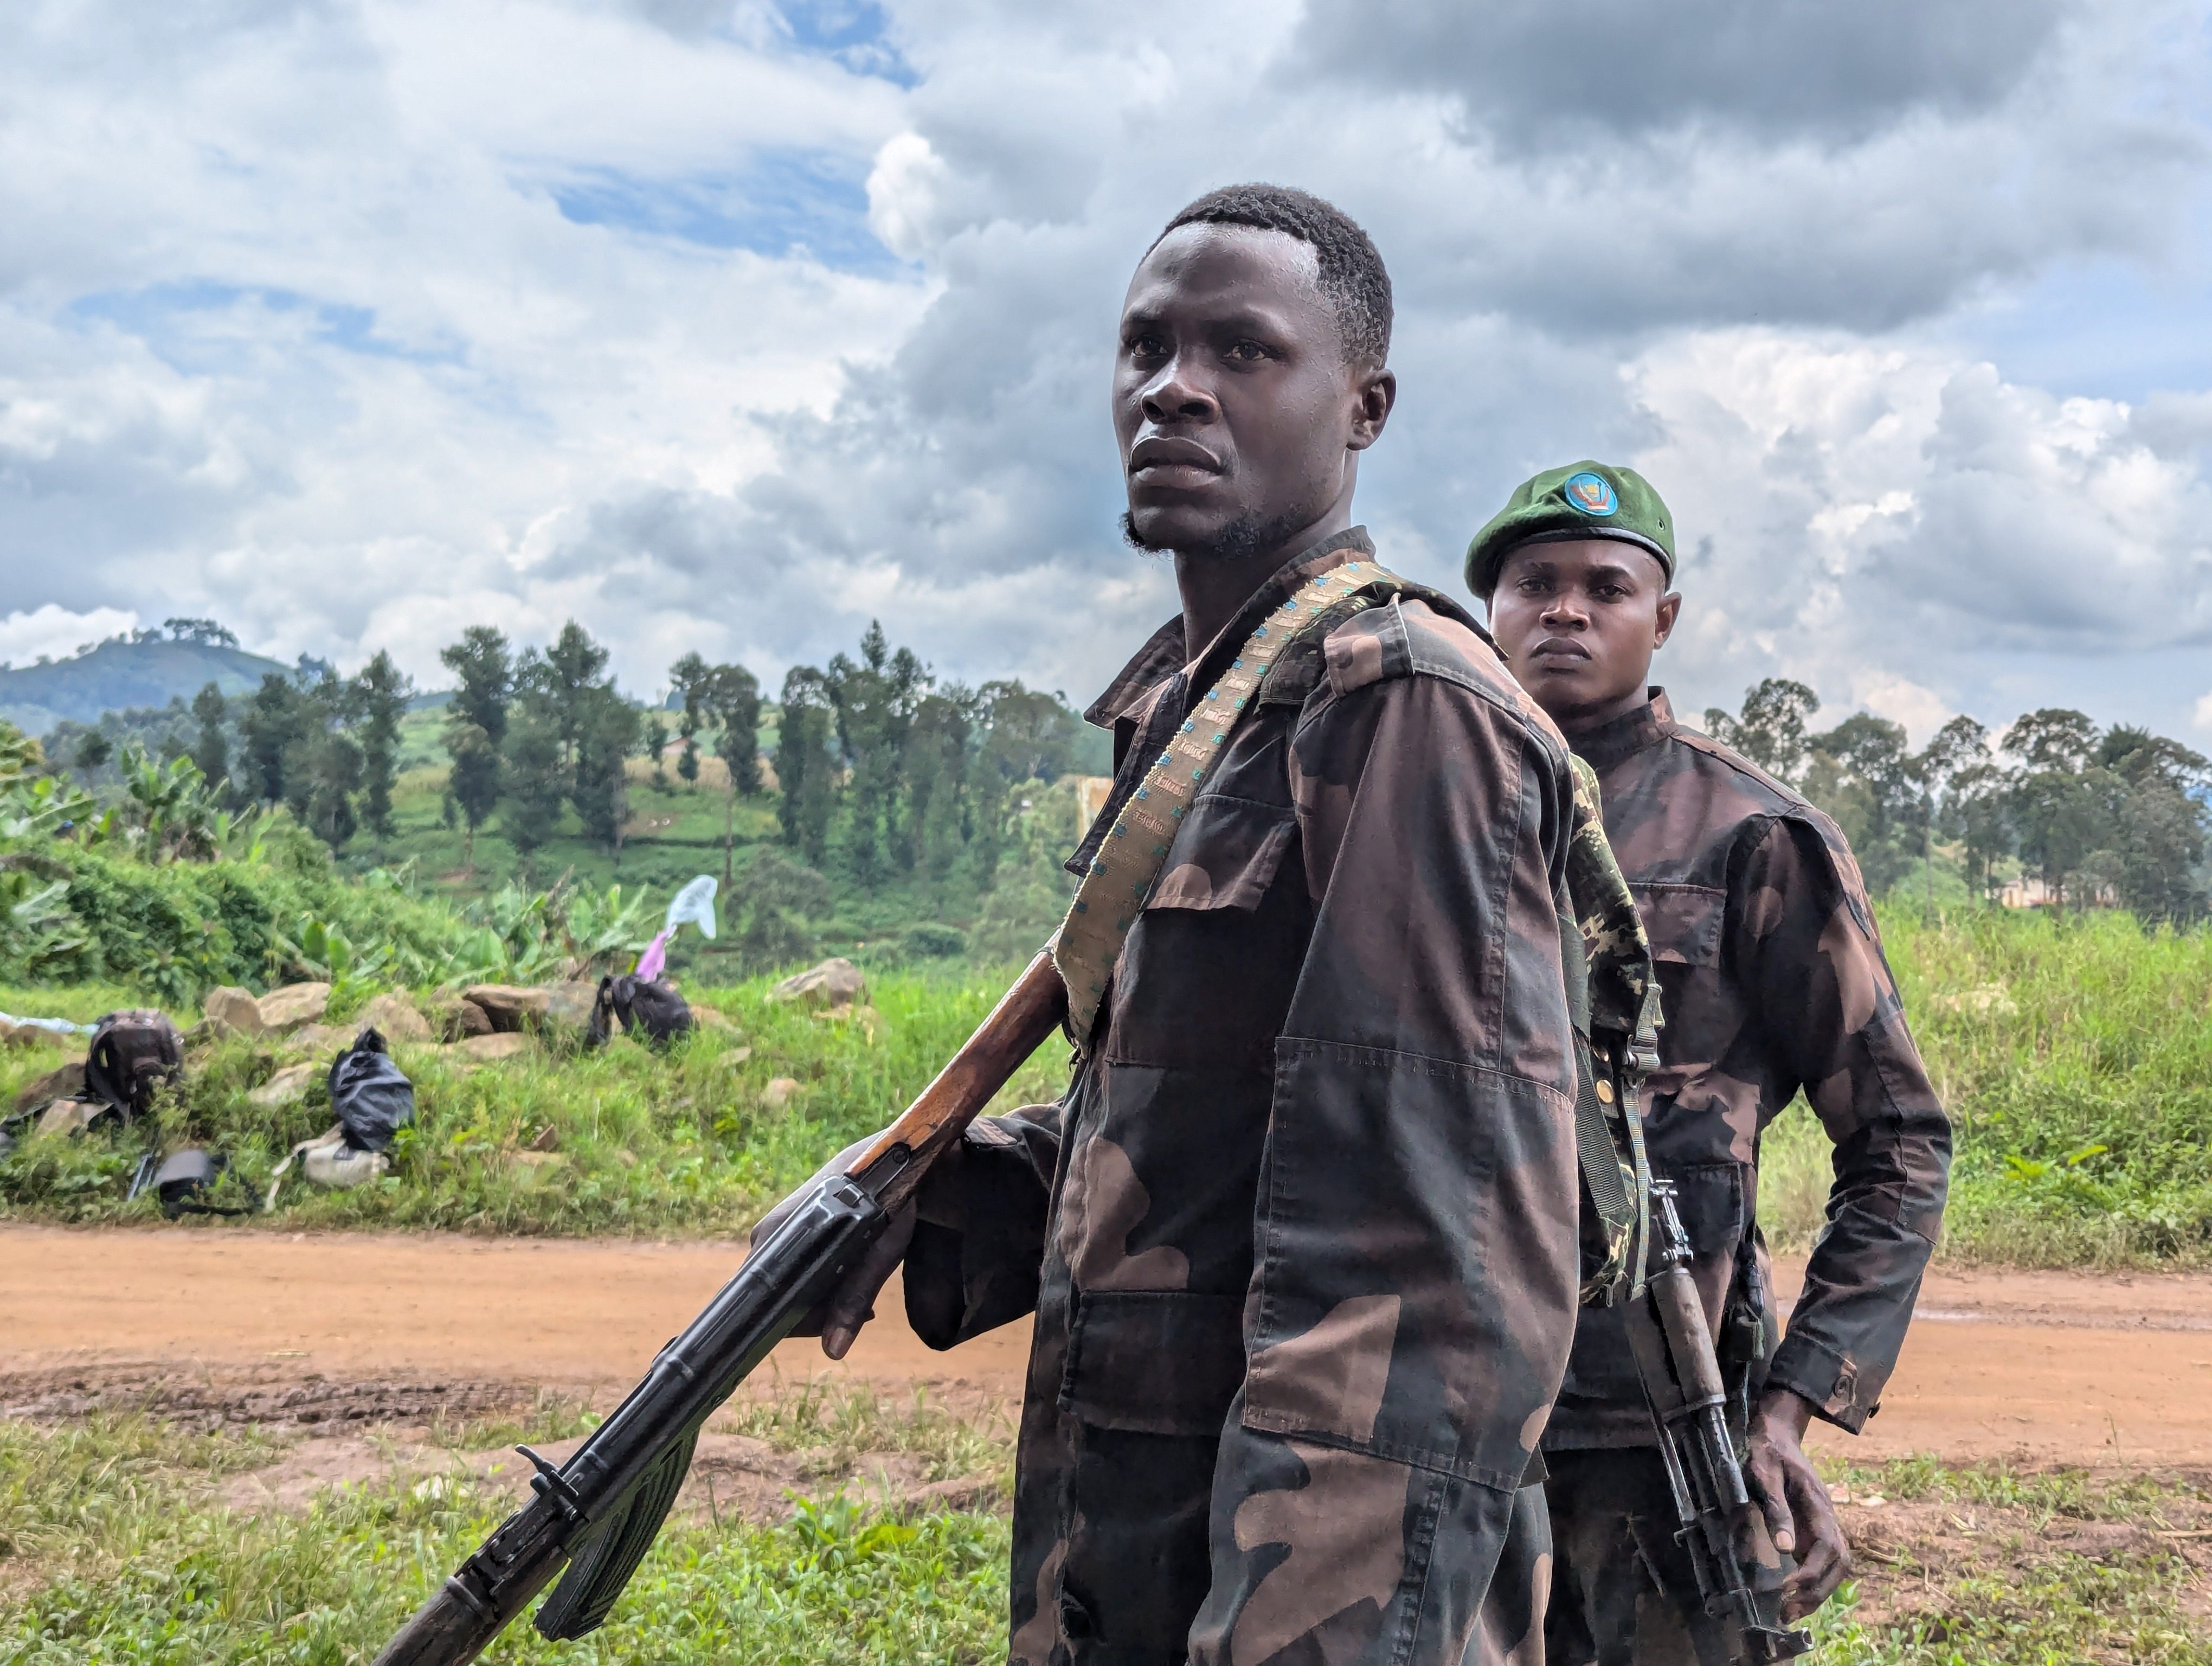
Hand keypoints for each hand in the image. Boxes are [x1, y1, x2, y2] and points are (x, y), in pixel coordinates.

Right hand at [746, 1133, 967, 1360]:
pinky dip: (821, 1287)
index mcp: (777, 1235)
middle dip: (819, 1315)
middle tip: (865, 1312)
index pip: (765, 1302)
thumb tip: (833, 1351)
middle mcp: (766, 1235)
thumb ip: (854, 1298)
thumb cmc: (887, 1199)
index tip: (835, 1328)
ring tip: (865, 1300)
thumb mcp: (878, 1252)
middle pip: (777, 1299)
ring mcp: (774, 1233)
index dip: (798, 1325)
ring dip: (823, 1302)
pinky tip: (852, 1283)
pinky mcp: (788, 1232)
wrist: (891, 1156)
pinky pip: (794, 1274)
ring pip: (788, 1289)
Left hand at [1745, 1387, 1850, 1621]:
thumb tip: (1784, 1548)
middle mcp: (1827, 1516)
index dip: (1810, 1572)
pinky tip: (1793, 1596)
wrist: (1776, 1433)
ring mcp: (1824, 1522)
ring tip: (1790, 1612)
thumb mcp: (1763, 1473)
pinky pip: (1823, 1561)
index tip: (1786, 1590)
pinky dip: (1813, 1582)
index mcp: (1817, 1502)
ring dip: (1818, 1592)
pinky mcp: (1815, 1528)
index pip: (1827, 1546)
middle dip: (1817, 1592)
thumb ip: (1775, 1507)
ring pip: (1836, 1566)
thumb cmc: (1767, 1451)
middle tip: (1787, 1613)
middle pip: (1838, 1563)